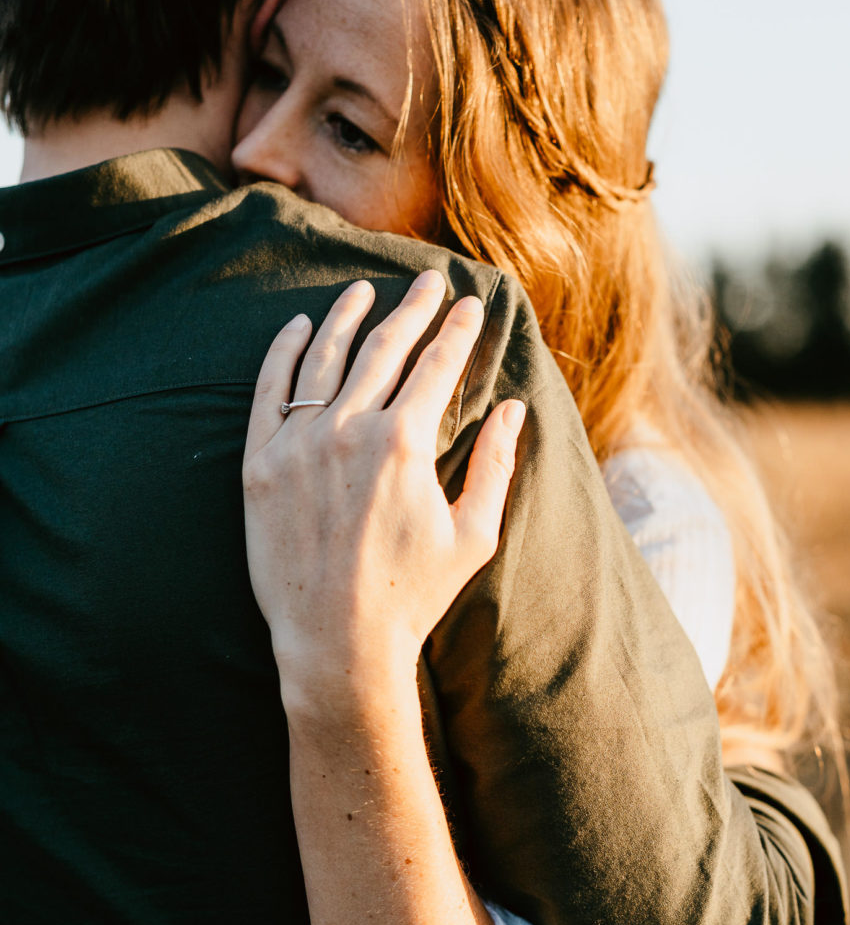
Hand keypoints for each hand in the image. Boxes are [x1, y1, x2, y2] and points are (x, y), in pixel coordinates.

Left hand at [243, 270, 524, 708]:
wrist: (337, 643)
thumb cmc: (413, 596)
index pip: (437, 365)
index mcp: (404, 443)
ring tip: (364, 290)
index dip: (459, 329)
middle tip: (430, 281)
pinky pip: (270, 391)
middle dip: (413, 309)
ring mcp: (298, 444)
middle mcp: (349, 430)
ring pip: (325, 358)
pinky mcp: (260, 465)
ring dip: (348, 316)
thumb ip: (494, 465)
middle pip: (384, 348)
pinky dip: (284, 352)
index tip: (472, 303)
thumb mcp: (473, 534)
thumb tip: (515, 409)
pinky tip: (300, 328)